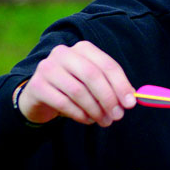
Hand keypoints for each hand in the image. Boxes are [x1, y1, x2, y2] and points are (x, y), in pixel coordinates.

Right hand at [16, 41, 135, 126]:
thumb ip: (113, 87)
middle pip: (92, 75)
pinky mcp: (37, 86)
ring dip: (95, 110)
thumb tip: (132, 98)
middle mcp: (64, 53)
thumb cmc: (75, 87)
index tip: (130, 104)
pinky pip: (64, 103)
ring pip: (78, 91)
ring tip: (104, 121)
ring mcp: (47, 68)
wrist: (41, 95)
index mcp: (83, 49)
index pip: (107, 65)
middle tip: (118, 116)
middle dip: (108, 98)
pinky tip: (87, 120)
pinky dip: (80, 114)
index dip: (121, 85)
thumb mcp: (94, 83)